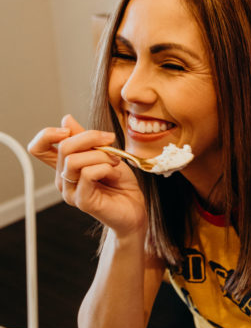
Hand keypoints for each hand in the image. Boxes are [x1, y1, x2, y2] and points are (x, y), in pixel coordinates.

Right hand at [28, 114, 146, 234]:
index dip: (48, 134)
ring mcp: (70, 191)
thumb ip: (86, 139)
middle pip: (63, 148)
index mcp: (65, 166)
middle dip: (90, 138)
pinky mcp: (82, 201)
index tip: (70, 130)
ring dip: (101, 156)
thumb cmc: (121, 183)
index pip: (38, 148)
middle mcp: (63, 179)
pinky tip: (115, 175)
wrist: (135, 208)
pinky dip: (106, 168)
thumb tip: (66, 119)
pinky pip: (88, 174)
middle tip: (110, 140)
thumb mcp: (104, 153)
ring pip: (75, 161)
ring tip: (115, 162)